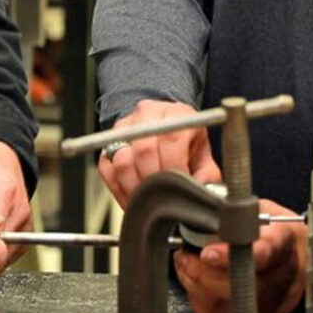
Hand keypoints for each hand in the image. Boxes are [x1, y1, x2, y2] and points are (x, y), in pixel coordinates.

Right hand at [95, 100, 222, 208]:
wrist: (164, 127)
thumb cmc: (185, 143)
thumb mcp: (203, 155)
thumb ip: (206, 175)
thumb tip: (202, 194)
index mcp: (177, 114)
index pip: (172, 139)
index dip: (173, 170)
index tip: (176, 190)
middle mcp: (149, 114)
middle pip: (144, 150)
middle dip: (152, 182)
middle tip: (160, 197)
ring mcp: (126, 125)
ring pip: (122, 159)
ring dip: (133, 186)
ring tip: (146, 198)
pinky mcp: (109, 139)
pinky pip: (106, 166)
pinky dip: (118, 187)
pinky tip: (132, 195)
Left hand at [171, 198, 307, 312]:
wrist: (301, 257)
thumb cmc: (277, 230)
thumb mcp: (262, 208)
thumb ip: (235, 208)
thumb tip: (200, 199)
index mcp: (283, 240)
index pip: (262, 250)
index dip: (231, 255)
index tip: (208, 253)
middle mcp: (282, 274)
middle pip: (238, 285)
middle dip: (202, 272)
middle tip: (186, 257)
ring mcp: (273, 300)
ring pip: (227, 305)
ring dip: (197, 286)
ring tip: (187, 266)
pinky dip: (201, 302)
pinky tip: (196, 284)